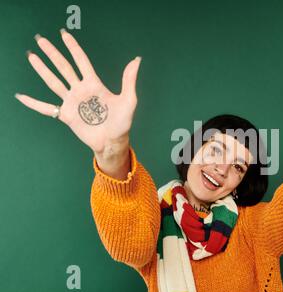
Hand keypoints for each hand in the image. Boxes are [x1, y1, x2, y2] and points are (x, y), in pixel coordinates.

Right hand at [15, 29, 140, 155]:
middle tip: (41, 40)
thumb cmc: (122, 123)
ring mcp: (72, 102)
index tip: (64, 35)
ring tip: (32, 56)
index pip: (81, 61)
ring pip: (53, 82)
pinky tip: (21, 96)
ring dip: (42, 70)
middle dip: (53, 53)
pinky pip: (46, 108)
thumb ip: (129, 80)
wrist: (112, 142)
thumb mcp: (129, 100)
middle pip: (64, 67)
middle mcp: (81, 90)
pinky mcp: (66, 115)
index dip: (73, 48)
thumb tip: (137, 59)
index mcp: (94, 84)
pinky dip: (33, 103)